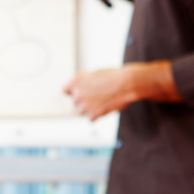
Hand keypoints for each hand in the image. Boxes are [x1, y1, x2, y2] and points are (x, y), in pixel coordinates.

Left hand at [63, 61, 181, 120]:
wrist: (127, 83)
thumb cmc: (113, 77)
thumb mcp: (94, 75)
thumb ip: (83, 84)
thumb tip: (77, 93)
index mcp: (75, 80)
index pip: (66, 91)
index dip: (75, 92)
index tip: (82, 93)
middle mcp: (76, 93)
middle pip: (75, 103)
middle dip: (85, 101)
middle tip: (99, 96)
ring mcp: (83, 105)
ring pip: (82, 111)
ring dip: (90, 109)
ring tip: (103, 100)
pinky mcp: (92, 115)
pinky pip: (91, 118)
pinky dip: (98, 115)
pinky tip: (106, 106)